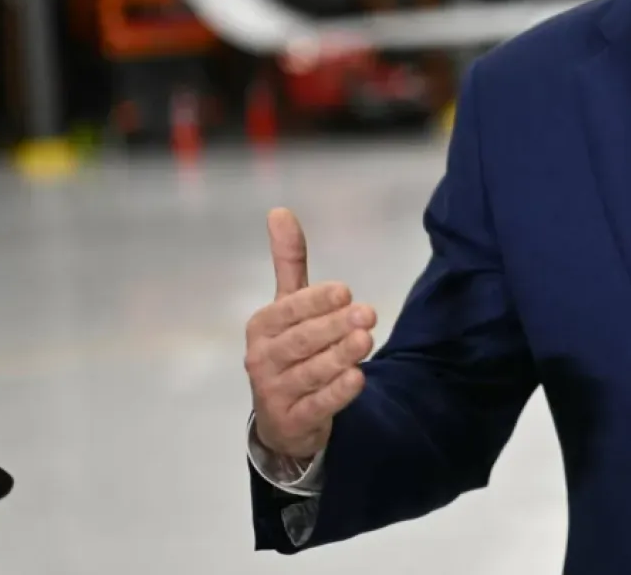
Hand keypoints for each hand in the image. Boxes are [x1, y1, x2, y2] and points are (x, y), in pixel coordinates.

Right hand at [245, 208, 376, 460]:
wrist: (282, 417)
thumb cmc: (290, 349)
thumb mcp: (288, 306)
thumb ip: (288, 262)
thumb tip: (279, 210)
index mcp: (262, 326)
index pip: (289, 310)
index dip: (316, 300)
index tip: (346, 291)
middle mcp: (262, 359)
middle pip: (302, 340)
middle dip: (335, 326)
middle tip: (368, 314)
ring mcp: (275, 392)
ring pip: (311, 372)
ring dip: (339, 357)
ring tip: (366, 342)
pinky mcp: (292, 421)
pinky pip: (317, 405)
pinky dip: (337, 393)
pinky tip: (358, 378)